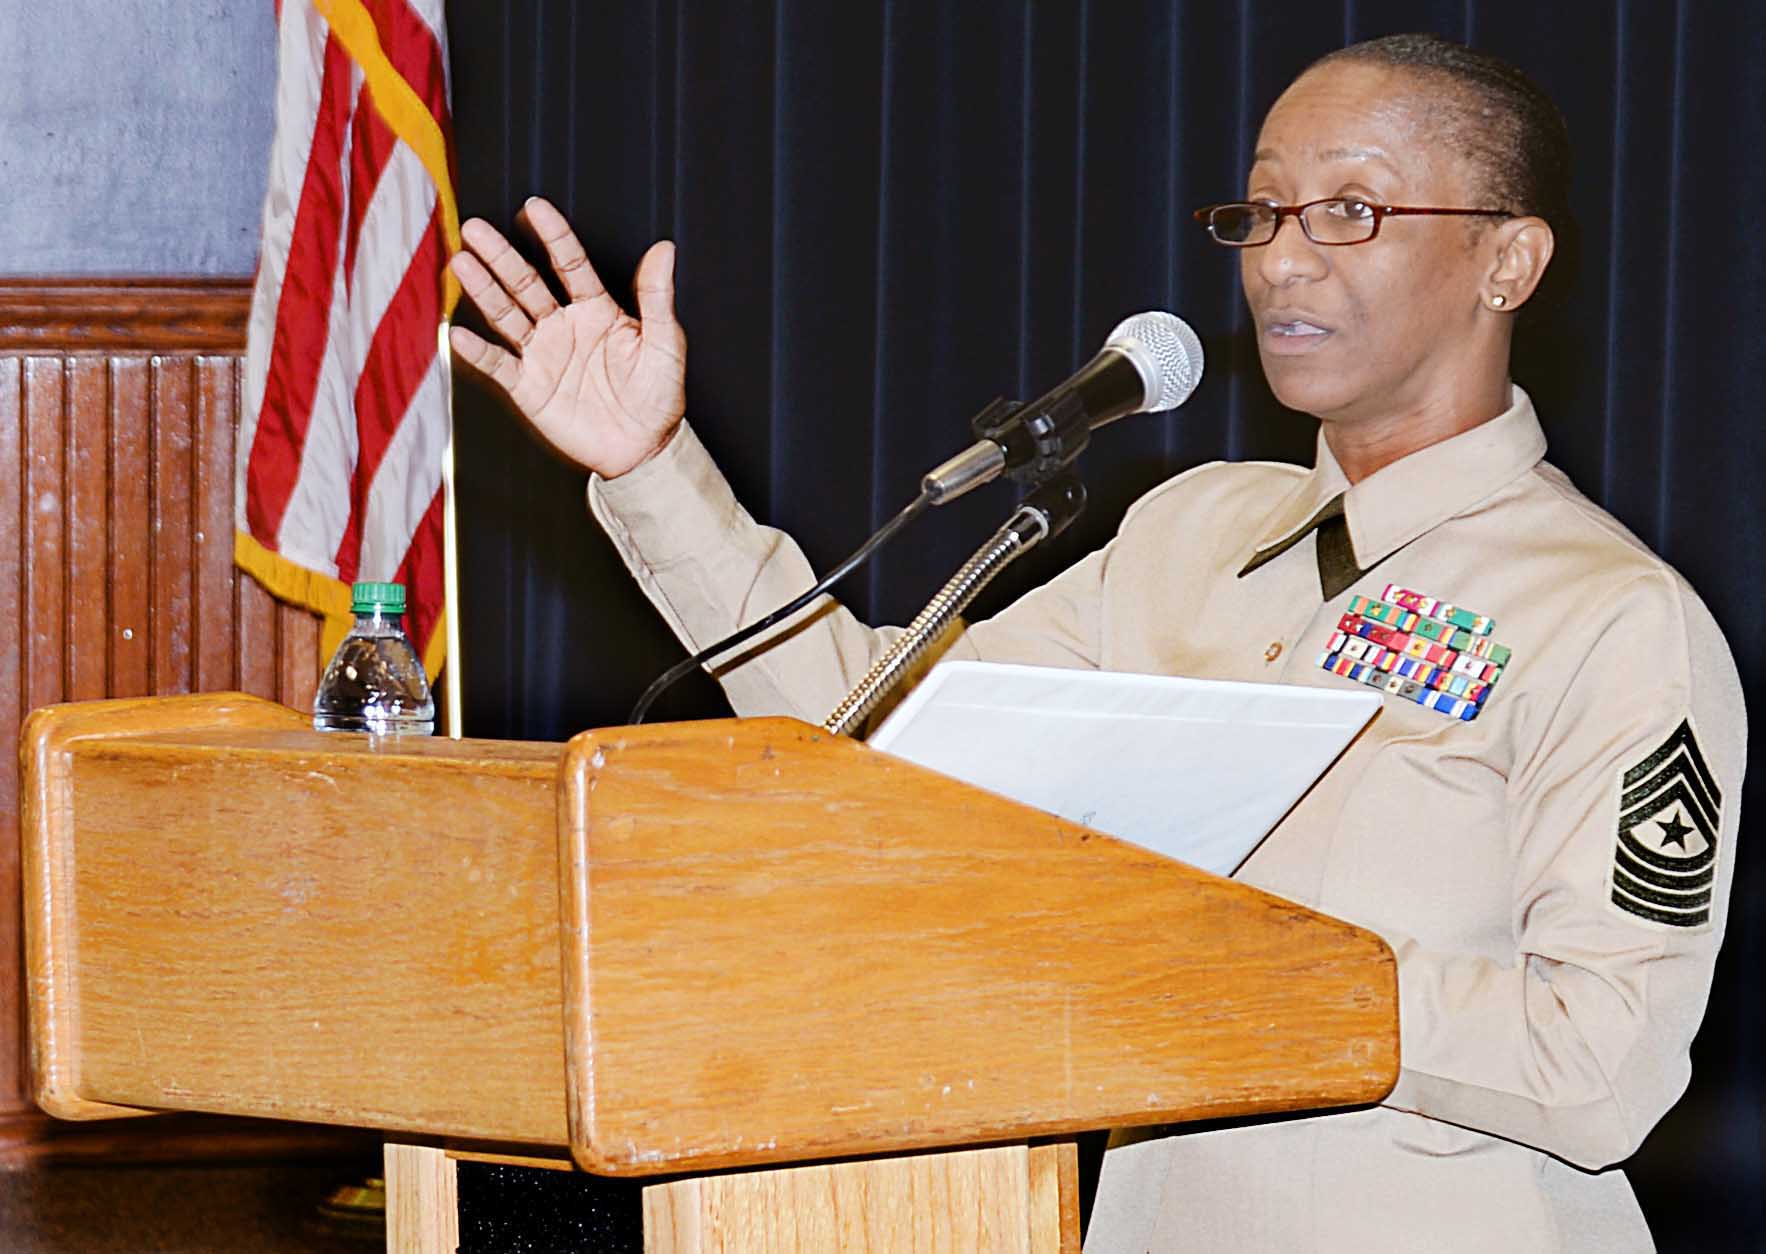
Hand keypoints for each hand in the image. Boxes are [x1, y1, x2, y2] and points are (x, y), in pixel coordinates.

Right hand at [447, 198, 686, 477]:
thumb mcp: (665, 344)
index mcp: (596, 309)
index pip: (570, 264)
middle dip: (502, 256)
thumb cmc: (658, 394)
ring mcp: (543, 354)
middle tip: (475, 228)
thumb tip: (664, 249)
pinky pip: (498, 365)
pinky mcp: (529, 387)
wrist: (644, 448)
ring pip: (507, 315)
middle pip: (527, 283)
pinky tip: (458, 332)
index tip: (534, 207)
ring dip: (484, 291)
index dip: (553, 236)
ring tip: (462, 263)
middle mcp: (564, 325)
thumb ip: (658, 298)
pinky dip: (477, 351)